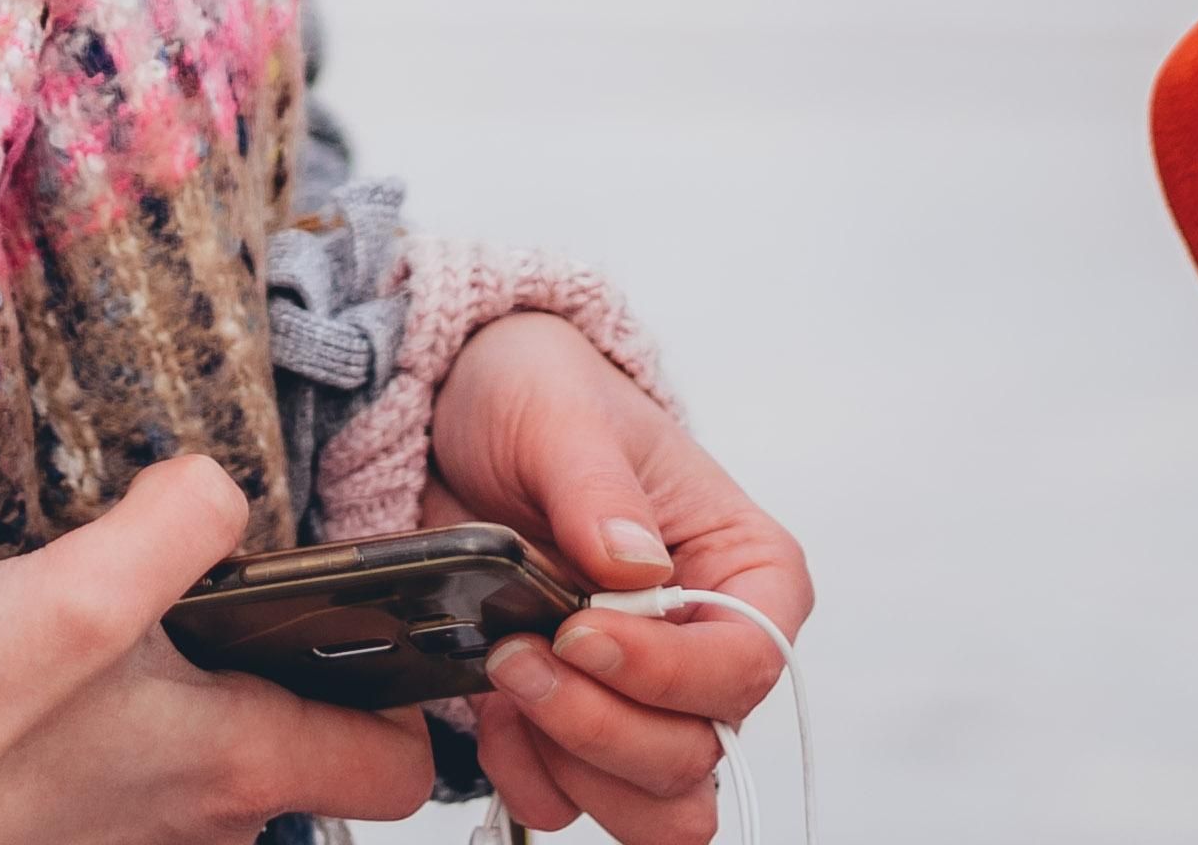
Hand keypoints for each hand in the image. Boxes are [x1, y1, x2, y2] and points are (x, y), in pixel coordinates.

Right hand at [0, 453, 433, 844]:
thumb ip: (176, 524)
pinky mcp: (79, 833)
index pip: (402, 771)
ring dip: (199, 693)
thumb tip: (222, 490)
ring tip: (137, 621)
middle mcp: (206, 822)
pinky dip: (131, 726)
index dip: (406, 699)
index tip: (369, 625)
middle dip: (287, 669)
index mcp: (237, 763)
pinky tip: (69, 676)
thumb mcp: (76, 590)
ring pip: (222, 762)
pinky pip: (143, 777)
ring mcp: (140, 838)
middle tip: (228, 588)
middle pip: (309, 755)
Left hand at [415, 312, 813, 844]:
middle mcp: (709, 648)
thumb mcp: (558, 409)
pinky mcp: (578, 726)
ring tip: (504, 675)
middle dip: (601, 724)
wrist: (451, 416)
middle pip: (697, 753)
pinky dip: (529, 777)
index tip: (579, 631)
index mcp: (746, 569)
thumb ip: (598, 487)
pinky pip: (573, 801)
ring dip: (571, 761)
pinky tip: (492, 714)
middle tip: (515, 654)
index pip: (746, 663)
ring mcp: (647, 698)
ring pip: (652, 803)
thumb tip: (635, 565)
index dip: (667, 672)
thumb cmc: (536, 394)